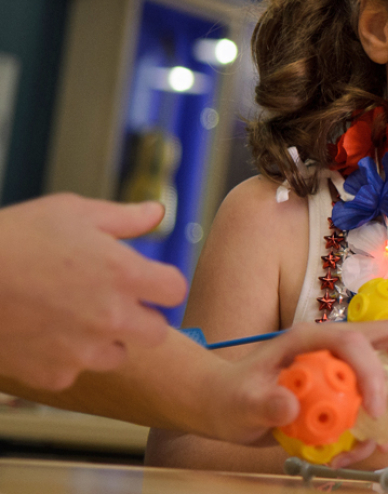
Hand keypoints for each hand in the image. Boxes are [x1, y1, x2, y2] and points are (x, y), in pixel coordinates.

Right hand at [0, 194, 186, 390]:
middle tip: (108, 303)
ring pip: (116, 355)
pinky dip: (62, 358)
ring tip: (68, 317)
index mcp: (124, 273)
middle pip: (155, 331)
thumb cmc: (12, 239)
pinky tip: (40, 334)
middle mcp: (111, 316)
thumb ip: (123, 217)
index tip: (144, 282)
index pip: (174, 291)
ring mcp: (83, 350)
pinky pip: (73, 371)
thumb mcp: (70, 212)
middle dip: (138, 318)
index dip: (160, 285)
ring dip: (103, 341)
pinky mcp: (55, 374)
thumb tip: (156, 211)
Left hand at [203, 321, 387, 445]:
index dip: (373, 374)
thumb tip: (289, 407)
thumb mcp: (239, 404)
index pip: (355, 343)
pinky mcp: (353, 378)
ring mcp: (349, 359)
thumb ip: (261, 404)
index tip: (374, 413)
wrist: (226, 402)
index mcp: (313, 337)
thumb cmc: (231, 398)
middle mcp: (338, 341)